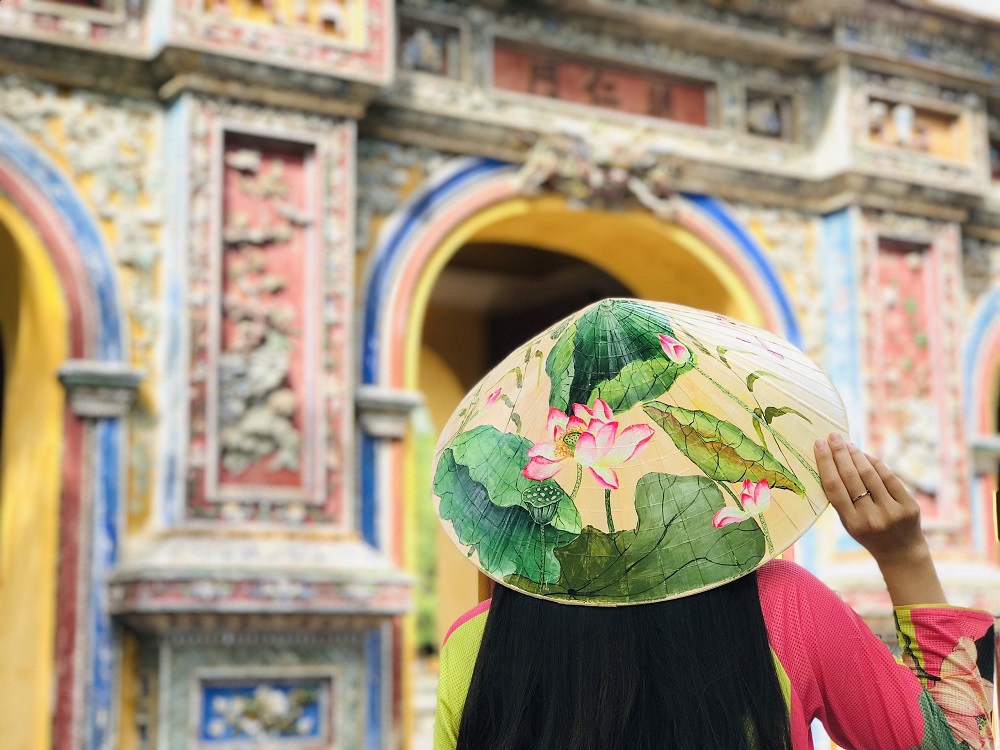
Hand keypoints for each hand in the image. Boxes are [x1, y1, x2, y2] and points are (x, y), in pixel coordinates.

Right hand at [814, 433, 944, 605]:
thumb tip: (833, 462)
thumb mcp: (849, 523)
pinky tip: (866, 456)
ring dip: (857, 455)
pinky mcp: (908, 506)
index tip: (818, 445)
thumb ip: (841, 498)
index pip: (834, 487)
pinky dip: (876, 464)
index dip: (825, 463)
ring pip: (870, 475)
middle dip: (840, 453)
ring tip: (847, 444)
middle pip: (851, 478)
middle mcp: (871, 517)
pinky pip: (889, 478)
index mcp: (852, 523)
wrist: (901, 553)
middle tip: (833, 437)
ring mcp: (892, 511)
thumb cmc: (868, 534)